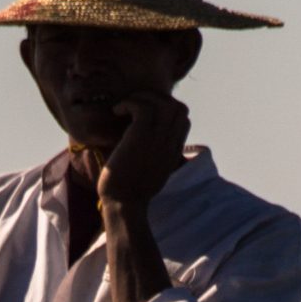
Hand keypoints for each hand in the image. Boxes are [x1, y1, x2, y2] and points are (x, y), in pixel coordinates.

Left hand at [98, 87, 189, 208]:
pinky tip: (116, 112)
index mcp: (173, 150)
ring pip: (162, 102)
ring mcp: (158, 140)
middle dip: (156, 98)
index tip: (144, 113)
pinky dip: (129, 103)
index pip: (184, 118)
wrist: (123, 204)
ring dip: (141, 98)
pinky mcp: (141, 137)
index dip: (165, 108)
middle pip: (178, 106)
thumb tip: (140, 139)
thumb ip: (153, 153)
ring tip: (124, 108)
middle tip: (134, 106)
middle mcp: (170, 143)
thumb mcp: (149, 169)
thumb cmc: (128, 190)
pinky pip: (142, 107)